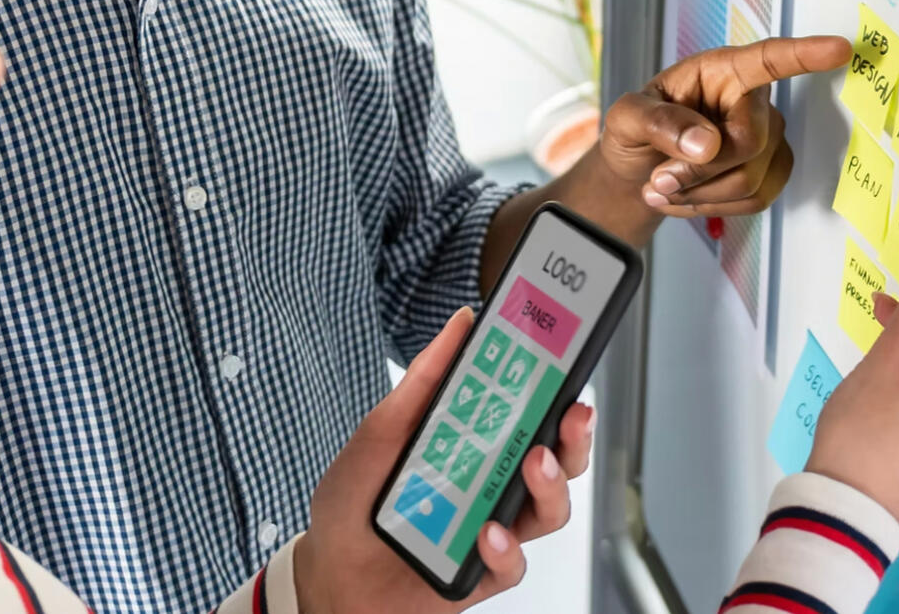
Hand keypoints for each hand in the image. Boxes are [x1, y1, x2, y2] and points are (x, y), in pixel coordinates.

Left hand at [295, 307, 594, 613]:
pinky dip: (506, 549)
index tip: (570, 358)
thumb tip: (461, 323)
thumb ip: (425, 380)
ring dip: (551, 484)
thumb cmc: (353, 500)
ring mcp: (492, 526)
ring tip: (534, 464)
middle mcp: (493, 481)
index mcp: (478, 440)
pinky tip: (487, 533)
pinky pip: (513, 564)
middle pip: (558, 456)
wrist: (323, 576)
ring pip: (550, 509)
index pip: (532, 408)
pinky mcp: (482, 573)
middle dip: (575, 434)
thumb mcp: (382, 429)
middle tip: (571, 414)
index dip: (558, 386)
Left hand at [601, 36, 849, 223]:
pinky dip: (712, 207)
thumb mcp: (625, 117)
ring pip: (751, 180)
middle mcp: (752, 99)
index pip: (768, 59)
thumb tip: (706, 144)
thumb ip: (658, 123)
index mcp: (721, 70)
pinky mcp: (771, 171)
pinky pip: (755, 200)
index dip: (804, 54)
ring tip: (663, 186)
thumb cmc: (636, 129)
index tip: (840, 48)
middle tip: (658, 179)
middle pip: (748, 143)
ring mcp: (768, 137)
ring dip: (699, 194)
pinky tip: (685, 197)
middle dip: (698, 171)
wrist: (638, 168)